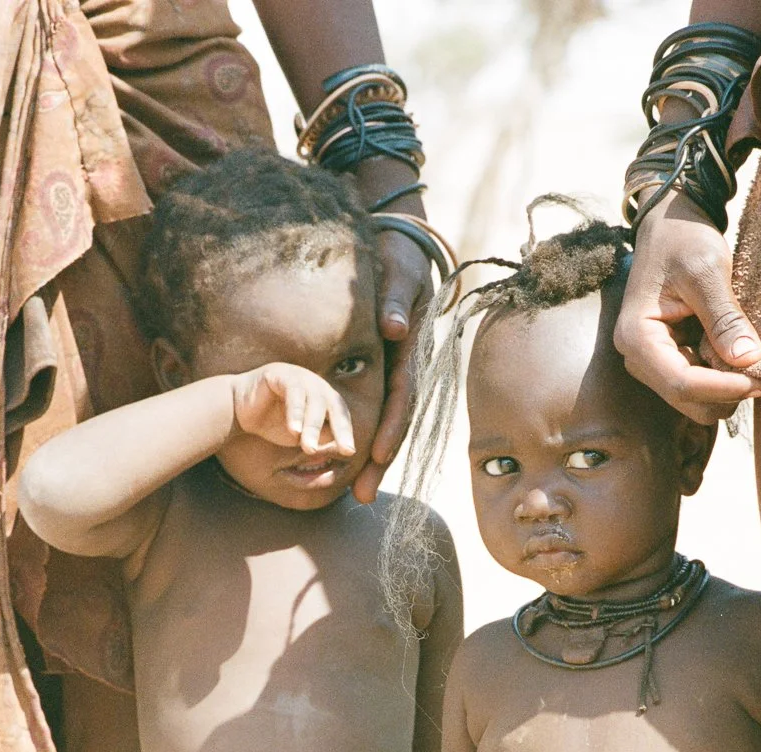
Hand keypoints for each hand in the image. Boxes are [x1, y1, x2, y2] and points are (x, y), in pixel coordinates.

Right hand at [230, 363, 355, 454]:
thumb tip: (340, 446)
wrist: (238, 409)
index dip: (346, 432)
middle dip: (340, 429)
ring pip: (314, 401)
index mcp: (323, 397)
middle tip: (343, 450)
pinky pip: (293, 393)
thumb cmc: (271, 423)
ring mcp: (298, 376)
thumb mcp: (300, 436)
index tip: (349, 452)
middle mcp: (314, 384)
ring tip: (309, 448)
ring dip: (313, 426)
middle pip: (333, 405)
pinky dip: (295, 413)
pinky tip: (293, 431)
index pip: (340, 414)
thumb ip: (319, 438)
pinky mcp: (280, 374)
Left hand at [352, 228, 432, 503]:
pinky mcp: (383, 370)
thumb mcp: (400, 270)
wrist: (399, 245)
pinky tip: (348, 462)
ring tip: (356, 494)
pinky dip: (365, 436)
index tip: (380, 457)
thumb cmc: (398, 256)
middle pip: (396, 422)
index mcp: (412, 349)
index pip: (403, 396)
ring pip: (386, 423)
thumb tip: (393, 329)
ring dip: (374, 461)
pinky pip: (375, 409)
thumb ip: (396, 297)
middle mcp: (408, 366)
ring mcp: (396, 370)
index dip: (392, 428)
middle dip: (381, 462)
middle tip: (361, 496)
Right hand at [614, 194, 760, 425]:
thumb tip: (749, 361)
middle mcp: (638, 359)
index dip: (725, 388)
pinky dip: (722, 379)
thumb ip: (726, 317)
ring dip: (726, 389)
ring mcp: (652, 363)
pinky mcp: (669, 361)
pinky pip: (698, 386)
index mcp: (637, 338)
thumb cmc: (683, 240)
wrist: (670, 226)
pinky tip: (739, 355)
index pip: (682, 383)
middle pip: (686, 400)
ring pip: (694, 401)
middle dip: (726, 393)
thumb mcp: (707, 271)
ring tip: (752, 359)